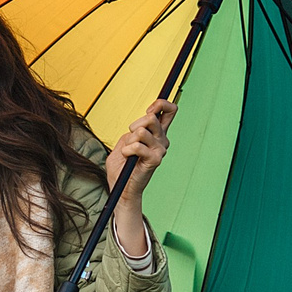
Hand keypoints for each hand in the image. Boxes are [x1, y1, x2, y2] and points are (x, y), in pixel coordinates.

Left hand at [106, 98, 175, 255]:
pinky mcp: (155, 160)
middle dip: (134, 124)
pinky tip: (127, 158)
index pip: (170, 110)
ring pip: (142, 131)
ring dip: (129, 140)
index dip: (161, 104)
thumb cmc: (122, 166)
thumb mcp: (125, 141)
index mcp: (157, 134)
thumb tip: (143, 119)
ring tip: (128, 152)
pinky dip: (127, 150)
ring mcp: (160, 150)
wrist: (121, 188)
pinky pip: (137, 146)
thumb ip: (134, 129)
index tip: (149, 109)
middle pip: (151, 118)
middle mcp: (162, 140)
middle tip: (129, 137)